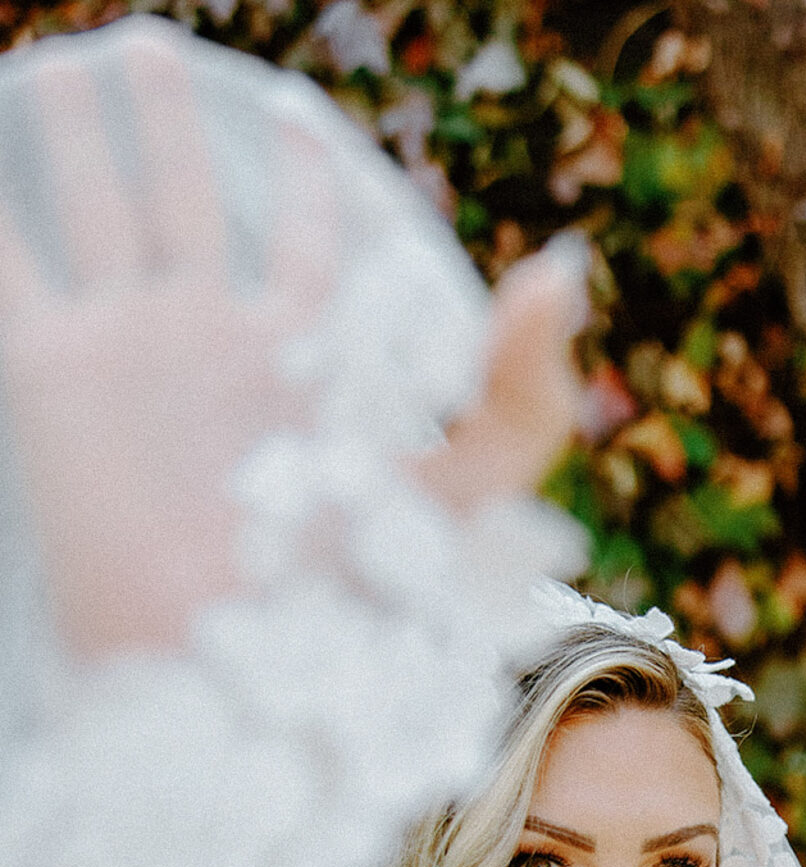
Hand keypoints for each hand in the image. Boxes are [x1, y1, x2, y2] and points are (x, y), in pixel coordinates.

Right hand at [0, 25, 590, 666]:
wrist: (230, 680)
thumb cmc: (352, 607)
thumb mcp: (466, 498)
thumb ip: (521, 394)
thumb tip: (565, 266)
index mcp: (305, 361)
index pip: (311, 246)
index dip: (308, 184)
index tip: (295, 120)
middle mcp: (214, 345)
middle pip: (188, 203)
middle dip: (171, 128)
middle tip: (145, 52)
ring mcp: (130, 357)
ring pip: (100, 212)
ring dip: (84, 141)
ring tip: (68, 68)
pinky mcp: (55, 383)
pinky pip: (11, 274)